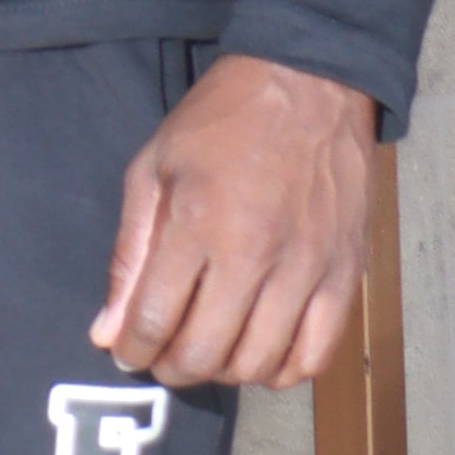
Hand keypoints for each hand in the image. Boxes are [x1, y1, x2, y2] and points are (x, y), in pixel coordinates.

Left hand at [93, 56, 377, 393]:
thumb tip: (108, 331)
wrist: (310, 81)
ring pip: (260, 363)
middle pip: (205, 353)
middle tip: (166, 356)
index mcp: (197, 221)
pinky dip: (283, 370)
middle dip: (173, 368)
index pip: (153, 321)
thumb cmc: (223, 122)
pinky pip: (316, 353)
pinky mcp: (346, 272)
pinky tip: (262, 352)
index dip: (132, 350)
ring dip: (225, 372)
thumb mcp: (154, 168)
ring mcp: (307, 266)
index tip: (127, 351)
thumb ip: (130, 254)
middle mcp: (254, 251)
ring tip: (212, 349)